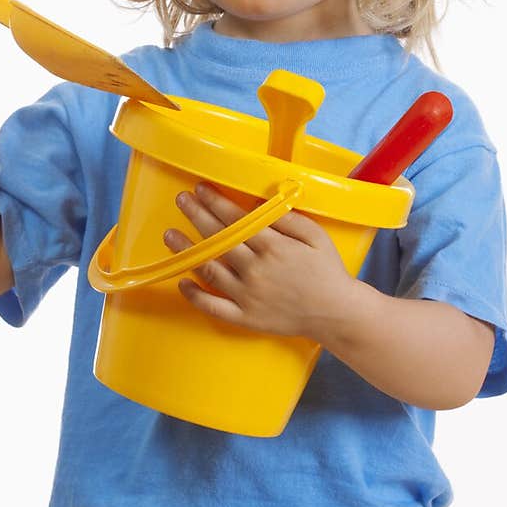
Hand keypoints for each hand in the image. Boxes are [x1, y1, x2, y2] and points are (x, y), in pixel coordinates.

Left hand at [163, 181, 353, 338]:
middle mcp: (256, 270)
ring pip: (209, 269)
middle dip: (196, 216)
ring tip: (170, 235)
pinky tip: (182, 281)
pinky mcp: (245, 317)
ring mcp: (247, 296)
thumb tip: (262, 202)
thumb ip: (287, 218)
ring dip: (187, 250)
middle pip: (218, 238)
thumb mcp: (315, 236)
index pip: (236, 219)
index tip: (200, 189)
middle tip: (181, 200)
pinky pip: (213, 306)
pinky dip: (195, 295)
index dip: (215, 202)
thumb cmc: (327, 271)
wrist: (335, 314)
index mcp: (273, 247)